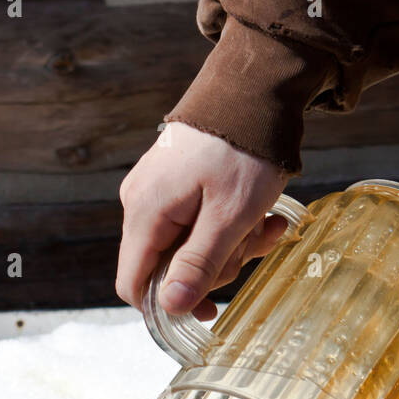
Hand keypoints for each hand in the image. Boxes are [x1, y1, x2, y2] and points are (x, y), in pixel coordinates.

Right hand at [116, 122, 288, 321]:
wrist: (254, 91)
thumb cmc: (244, 152)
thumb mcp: (229, 217)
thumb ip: (198, 264)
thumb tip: (171, 307)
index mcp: (145, 212)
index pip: (133, 285)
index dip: (168, 305)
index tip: (209, 307)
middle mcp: (141, 204)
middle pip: (167, 268)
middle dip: (216, 267)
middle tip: (254, 245)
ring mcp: (157, 193)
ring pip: (188, 248)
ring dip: (232, 247)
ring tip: (265, 225)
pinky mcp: (175, 186)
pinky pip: (197, 224)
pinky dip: (230, 228)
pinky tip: (261, 216)